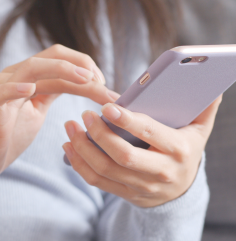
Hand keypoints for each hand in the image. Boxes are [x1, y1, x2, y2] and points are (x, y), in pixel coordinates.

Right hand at [0, 44, 118, 201]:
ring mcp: (2, 89)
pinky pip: (1, 92)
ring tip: (85, 79)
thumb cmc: (9, 136)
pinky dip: (15, 88)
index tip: (105, 86)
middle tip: (103, 82)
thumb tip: (80, 83)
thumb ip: (52, 93)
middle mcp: (17, 77)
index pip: (62, 63)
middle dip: (82, 66)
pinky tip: (30, 89)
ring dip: (62, 70)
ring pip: (32, 67)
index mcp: (31, 79)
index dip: (87, 69)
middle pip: (52, 57)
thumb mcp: (37, 110)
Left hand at [63, 95, 221, 206]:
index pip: (149, 133)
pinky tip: (70, 147)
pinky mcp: (126, 193)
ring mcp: (141, 186)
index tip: (106, 106)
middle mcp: (160, 171)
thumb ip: (204, 108)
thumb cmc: (186, 150)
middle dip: (98, 134)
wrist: (181, 188)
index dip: (126, 120)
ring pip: (104, 170)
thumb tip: (211, 86)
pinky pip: (98, 181)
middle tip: (84, 115)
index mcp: (178, 150)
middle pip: (122, 155)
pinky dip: (79, 165)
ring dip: (82, 148)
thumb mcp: (199, 130)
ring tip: (70, 127)